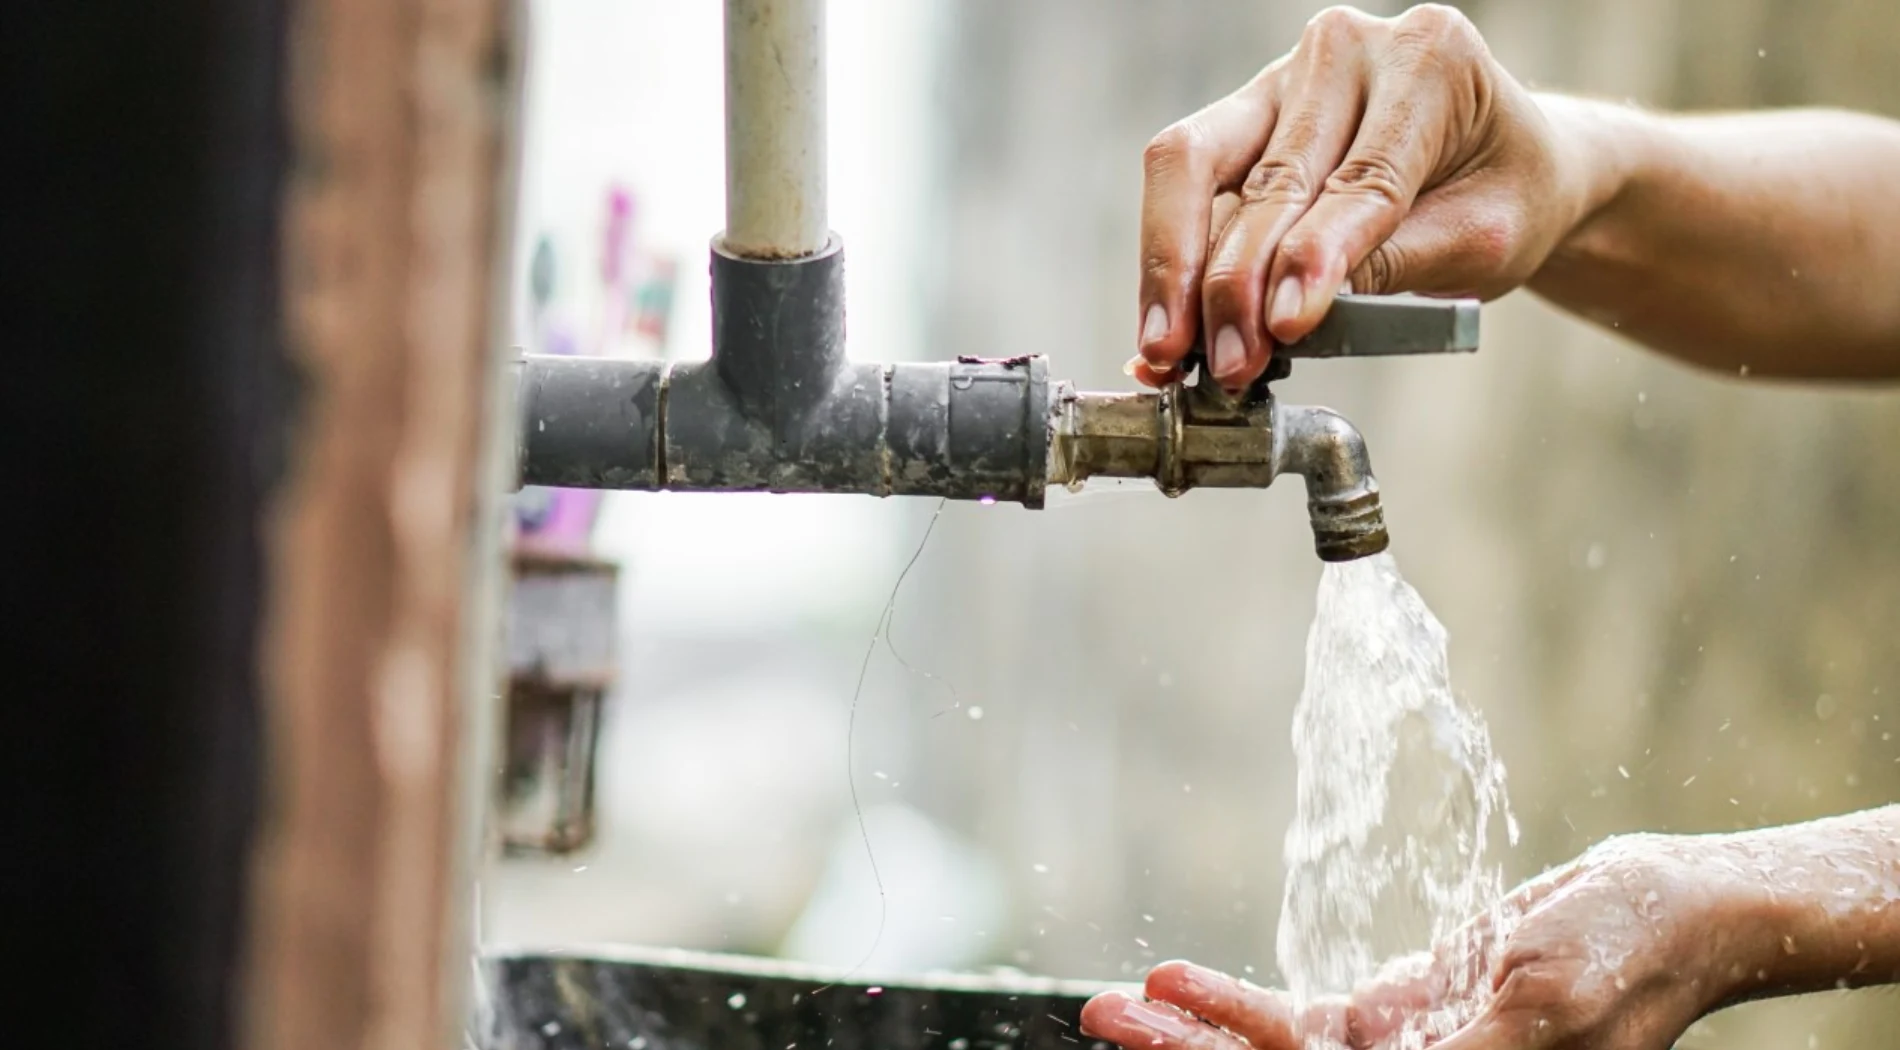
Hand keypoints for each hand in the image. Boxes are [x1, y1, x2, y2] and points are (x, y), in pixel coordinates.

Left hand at [1079, 833, 1771, 1048]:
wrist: (1663, 910)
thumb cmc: (1620, 956)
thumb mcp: (1539, 1004)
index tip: (1153, 1041)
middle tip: (1100, 1018)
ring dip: (1194, 1030)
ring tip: (1115, 1002)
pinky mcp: (1400, 1019)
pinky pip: (1300, 1024)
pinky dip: (1238, 1005)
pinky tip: (1179, 983)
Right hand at [1132, 4, 1589, 391]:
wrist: (1504, 161)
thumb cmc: (1506, 191)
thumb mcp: (1483, 236)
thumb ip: (1393, 263)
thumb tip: (1291, 312)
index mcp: (1430, 60)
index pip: (1358, 176)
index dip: (1313, 257)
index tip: (1283, 326)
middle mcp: (1346, 50)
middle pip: (1262, 175)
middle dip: (1234, 285)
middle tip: (1226, 364)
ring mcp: (1282, 78)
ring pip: (1193, 167)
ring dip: (1175, 271)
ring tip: (1170, 351)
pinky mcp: (1242, 115)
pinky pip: (1186, 179)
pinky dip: (1170, 259)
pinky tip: (1165, 323)